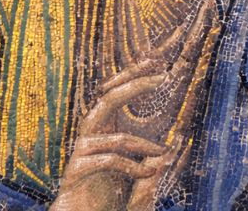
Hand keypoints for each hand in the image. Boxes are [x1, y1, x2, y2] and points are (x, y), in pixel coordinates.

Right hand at [50, 59, 174, 210]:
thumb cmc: (108, 185)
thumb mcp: (130, 157)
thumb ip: (144, 138)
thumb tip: (170, 117)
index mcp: (102, 125)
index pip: (115, 90)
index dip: (132, 74)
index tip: (155, 61)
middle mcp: (90, 133)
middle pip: (108, 99)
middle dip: (135, 85)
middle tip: (161, 78)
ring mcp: (82, 151)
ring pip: (116, 138)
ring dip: (144, 145)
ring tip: (164, 152)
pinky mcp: (77, 171)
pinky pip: (110, 162)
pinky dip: (134, 166)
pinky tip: (150, 172)